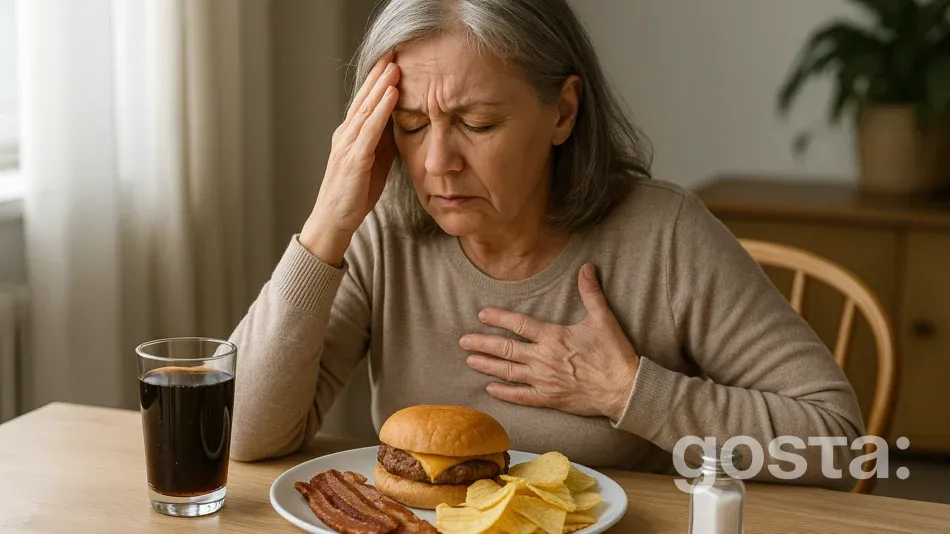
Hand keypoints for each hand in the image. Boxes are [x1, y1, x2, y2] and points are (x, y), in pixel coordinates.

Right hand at [300, 51, 400, 265]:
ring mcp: (347, 146)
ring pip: (366, 109)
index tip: (392, 62)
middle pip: (364, 99)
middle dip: (379, 75)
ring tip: (396, 66)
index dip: (377, 81)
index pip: (365, 102)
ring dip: (382, 86)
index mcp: (350, 136)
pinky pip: (370, 130)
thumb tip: (400, 124)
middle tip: (394, 52)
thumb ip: (383, 143)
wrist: (334, 220)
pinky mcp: (354, 160)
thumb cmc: (354, 194)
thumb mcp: (373, 163)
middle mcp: (345, 135)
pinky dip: (381, 110)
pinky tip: (393, 95)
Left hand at [460, 263, 639, 420]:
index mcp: (554, 337)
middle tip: (463, 340)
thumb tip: (587, 266)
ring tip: (469, 360)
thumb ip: (590, 292)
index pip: (519, 324)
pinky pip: (521, 396)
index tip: (482, 314)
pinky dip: (504, 393)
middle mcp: (543, 358)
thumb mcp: (603, 319)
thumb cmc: (614, 354)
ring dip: (487, 365)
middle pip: (505, 349)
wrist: (624, 389)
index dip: (498, 318)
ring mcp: (544, 380)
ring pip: (508, 372)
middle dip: (482, 343)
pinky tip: (490, 389)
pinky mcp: (549, 398)